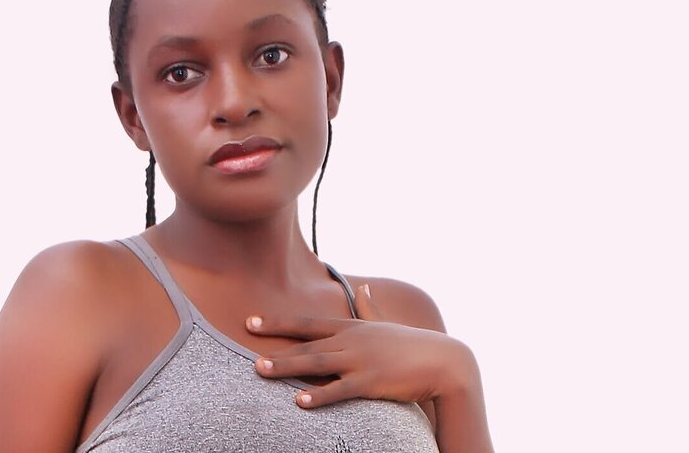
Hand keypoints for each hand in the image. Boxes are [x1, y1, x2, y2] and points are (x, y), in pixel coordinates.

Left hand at [246, 284, 477, 408]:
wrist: (442, 361)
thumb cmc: (411, 345)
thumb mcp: (386, 322)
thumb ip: (370, 307)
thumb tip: (365, 286)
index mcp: (351, 328)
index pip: (307, 323)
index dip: (278, 322)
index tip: (251, 321)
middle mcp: (351, 341)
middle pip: (305, 344)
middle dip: (275, 346)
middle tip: (246, 349)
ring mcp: (360, 360)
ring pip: (316, 363)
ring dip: (286, 366)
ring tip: (260, 370)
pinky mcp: (371, 382)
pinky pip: (339, 390)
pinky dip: (318, 396)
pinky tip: (299, 402)